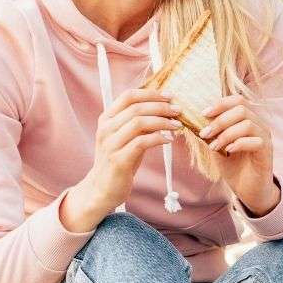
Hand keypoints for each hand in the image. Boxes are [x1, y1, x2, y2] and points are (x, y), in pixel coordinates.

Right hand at [64, 88, 181, 229]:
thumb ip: (139, 122)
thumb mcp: (127, 136)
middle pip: (136, 108)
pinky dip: (158, 138)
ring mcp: (110, 144)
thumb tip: (165, 108)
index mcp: (106, 119)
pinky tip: (168, 140)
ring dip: (162, 121)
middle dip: (161, 107)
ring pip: (139, 123)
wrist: (103, 188)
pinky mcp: (118, 160)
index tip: (170, 96)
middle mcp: (106, 129)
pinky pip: (141, 143)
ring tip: (177, 125)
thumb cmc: (120, 159)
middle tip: (178, 111)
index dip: (151, 93)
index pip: (128, 96)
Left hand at [199, 94, 279, 216]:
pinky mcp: (267, 152)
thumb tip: (193, 121)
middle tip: (205, 134)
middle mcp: (258, 125)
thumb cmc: (234, 168)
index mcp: (247, 120)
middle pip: (241, 109)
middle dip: (219, 120)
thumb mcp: (217, 148)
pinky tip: (228, 151)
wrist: (248, 190)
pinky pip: (256, 141)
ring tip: (214, 146)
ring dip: (226, 133)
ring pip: (248, 124)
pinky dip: (239, 143)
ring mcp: (265, 138)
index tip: (203, 114)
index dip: (220, 104)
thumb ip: (210, 134)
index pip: (237, 100)